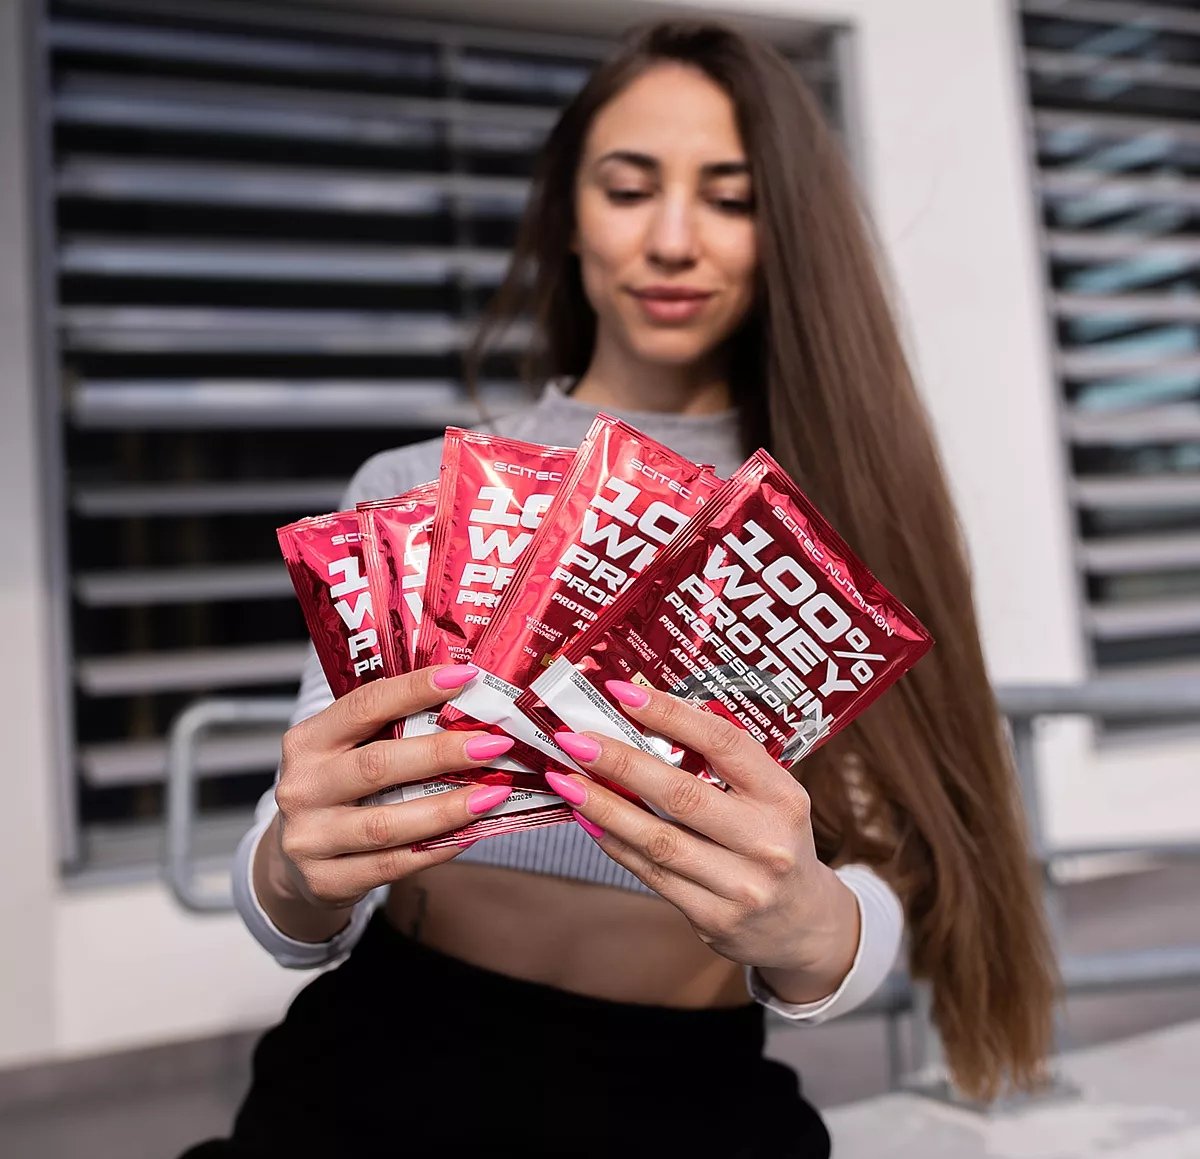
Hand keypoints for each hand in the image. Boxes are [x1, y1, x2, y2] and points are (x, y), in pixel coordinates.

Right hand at [266, 665, 518, 914]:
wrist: (296, 861)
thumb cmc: (338, 791)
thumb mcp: (347, 752)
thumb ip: (391, 730)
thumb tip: (466, 708)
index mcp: (307, 742)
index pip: (363, 706)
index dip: (413, 690)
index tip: (462, 678)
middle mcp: (301, 788)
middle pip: (377, 765)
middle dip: (441, 753)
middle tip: (492, 745)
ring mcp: (309, 838)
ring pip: (386, 823)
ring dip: (447, 808)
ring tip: (492, 795)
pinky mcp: (325, 880)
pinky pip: (390, 865)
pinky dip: (435, 849)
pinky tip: (469, 833)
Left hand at [547, 681, 859, 1000]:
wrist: (803, 923)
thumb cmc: (774, 840)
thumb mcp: (770, 796)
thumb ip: (722, 764)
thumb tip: (646, 716)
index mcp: (783, 796)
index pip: (724, 744)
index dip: (671, 714)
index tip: (623, 693)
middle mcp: (766, 841)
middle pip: (681, 794)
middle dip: (621, 763)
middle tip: (575, 740)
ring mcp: (741, 885)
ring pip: (658, 840)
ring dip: (604, 807)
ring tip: (567, 781)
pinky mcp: (714, 919)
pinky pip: (653, 875)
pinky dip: (615, 844)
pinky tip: (589, 821)